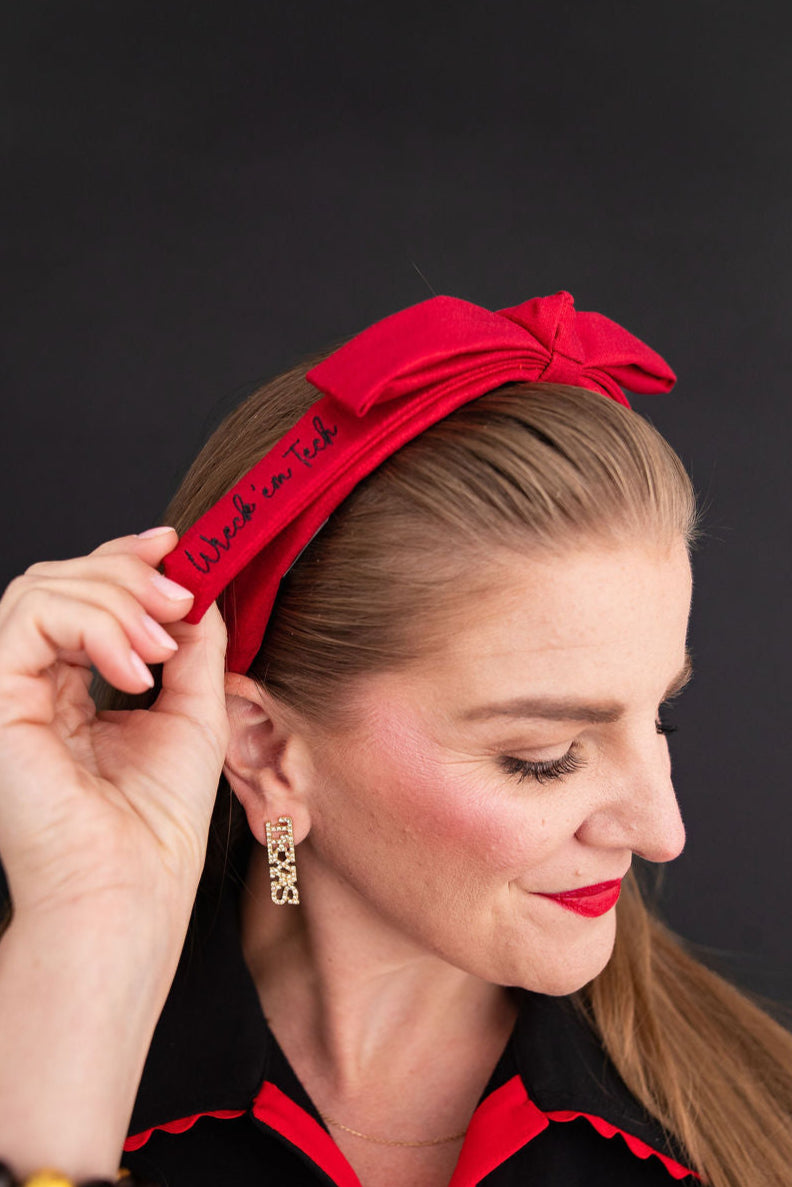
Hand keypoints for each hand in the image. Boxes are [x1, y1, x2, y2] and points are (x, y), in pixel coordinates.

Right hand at [0, 527, 228, 933]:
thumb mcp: (193, 709)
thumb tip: (195, 586)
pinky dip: (96, 624)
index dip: (124, 559)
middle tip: (181, 599)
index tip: (175, 546)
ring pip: (42, 588)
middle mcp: (32, 684)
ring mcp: (8, 690)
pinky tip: (135, 668)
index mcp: (71, 688)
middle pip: (61, 580)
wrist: (131, 888)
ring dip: (117, 598)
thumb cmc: (158, 821)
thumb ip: (190, 644)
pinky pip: (32, 617)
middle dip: (128, 573)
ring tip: (160, 648)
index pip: (83, 597)